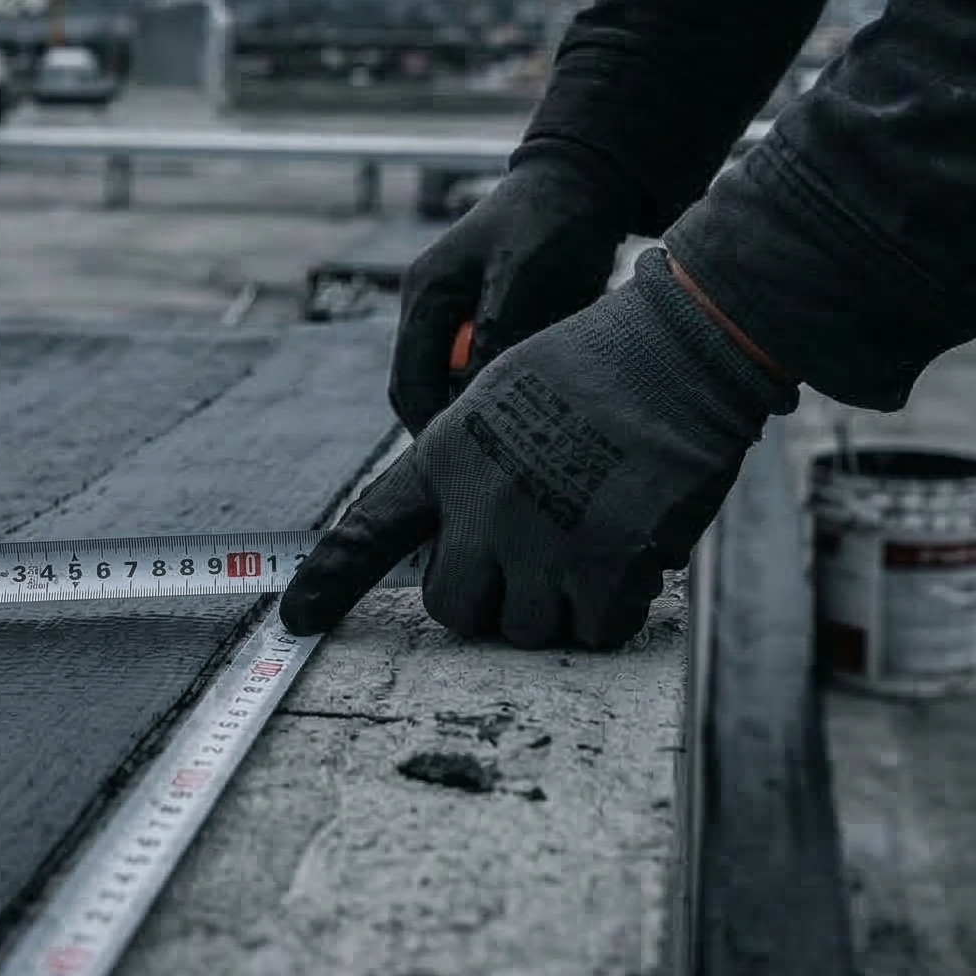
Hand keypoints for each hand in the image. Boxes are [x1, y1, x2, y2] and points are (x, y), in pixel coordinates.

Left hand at [284, 250, 795, 648]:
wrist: (679, 348)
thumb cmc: (601, 366)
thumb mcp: (502, 393)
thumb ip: (472, 467)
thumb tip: (460, 535)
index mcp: (448, 455)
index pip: (371, 527)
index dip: (330, 580)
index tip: (296, 619)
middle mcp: (481, 503)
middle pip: (454, 608)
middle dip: (490, 601)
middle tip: (533, 569)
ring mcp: (540, 537)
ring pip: (526, 628)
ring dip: (559, 607)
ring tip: (594, 545)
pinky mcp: (603, 563)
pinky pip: (594, 628)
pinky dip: (613, 608)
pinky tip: (633, 557)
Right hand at [392, 152, 636, 434]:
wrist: (585, 181)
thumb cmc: (549, 219)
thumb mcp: (521, 273)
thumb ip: (495, 331)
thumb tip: (475, 395)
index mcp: (425, 294)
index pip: (408, 382)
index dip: (429, 427)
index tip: (463, 463)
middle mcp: (434, 309)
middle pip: (427, 388)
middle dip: (454, 424)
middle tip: (495, 462)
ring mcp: (461, 314)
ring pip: (460, 383)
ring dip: (484, 406)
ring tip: (523, 436)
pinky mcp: (493, 319)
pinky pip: (491, 368)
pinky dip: (509, 387)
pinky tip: (540, 401)